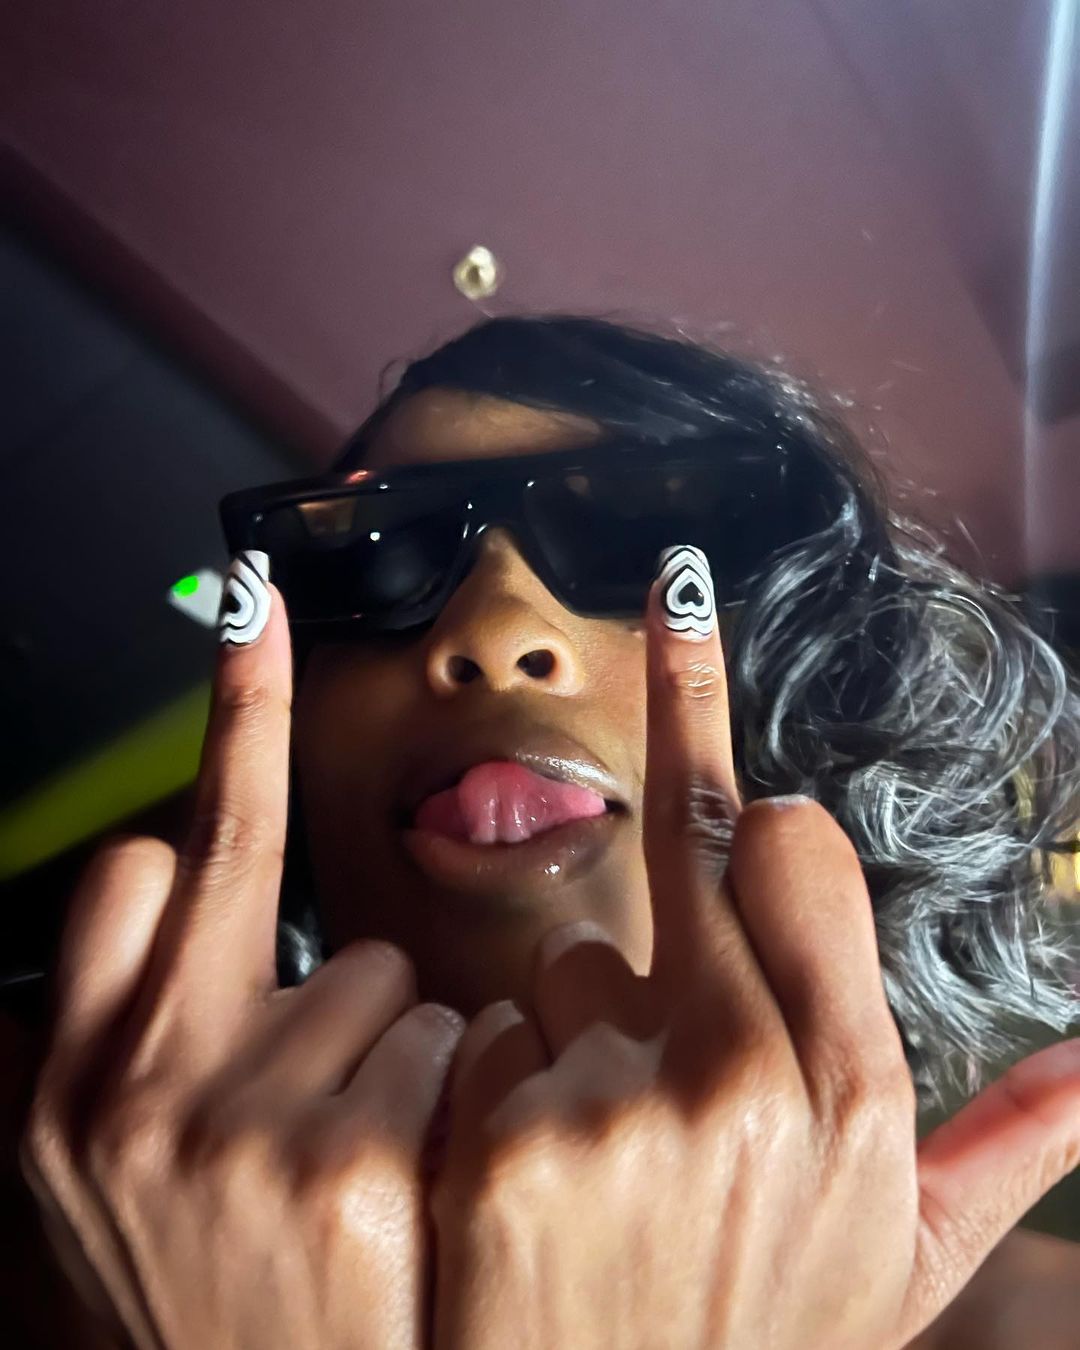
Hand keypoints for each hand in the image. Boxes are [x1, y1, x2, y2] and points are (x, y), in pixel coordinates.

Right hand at [21, 570, 462, 1349]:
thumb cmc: (208, 1292)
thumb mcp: (110, 1163)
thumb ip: (129, 1007)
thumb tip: (169, 855)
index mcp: (86, 1081)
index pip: (178, 851)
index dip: (230, 721)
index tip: (250, 606)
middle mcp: (146, 1093)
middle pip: (338, 946)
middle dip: (352, 1023)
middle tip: (319, 1142)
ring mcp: (250, 1131)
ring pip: (409, 996)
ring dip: (405, 1076)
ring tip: (361, 1194)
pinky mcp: (351, 1172)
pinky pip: (463, 1049)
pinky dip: (453, 1112)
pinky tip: (407, 1210)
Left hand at [430, 544, 1079, 1349]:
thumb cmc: (760, 1344)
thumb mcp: (899, 1265)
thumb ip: (1001, 1152)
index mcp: (858, 1094)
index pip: (793, 837)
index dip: (755, 788)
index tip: (688, 620)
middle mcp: (751, 1085)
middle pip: (692, 846)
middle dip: (688, 877)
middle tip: (671, 841)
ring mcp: (621, 1111)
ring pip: (572, 957)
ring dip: (586, 1026)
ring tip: (608, 1152)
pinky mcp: (506, 1143)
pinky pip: (491, 1032)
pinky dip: (507, 1087)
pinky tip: (531, 1187)